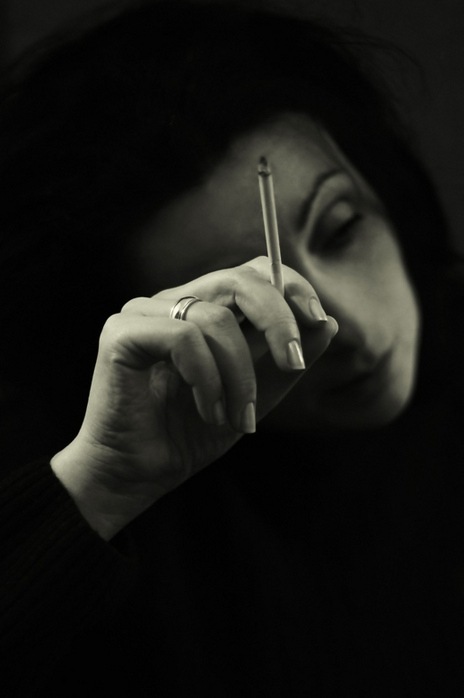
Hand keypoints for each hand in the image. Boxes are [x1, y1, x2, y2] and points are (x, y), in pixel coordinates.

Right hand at [51, 257, 337, 538]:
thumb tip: (329, 323)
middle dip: (278, 320)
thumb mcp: (254, 396)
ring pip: (215, 318)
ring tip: (237, 416)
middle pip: (238, 280)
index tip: (318, 320)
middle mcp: (173, 303)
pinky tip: (207, 411)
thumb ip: (284, 361)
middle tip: (296, 363)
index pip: (251, 273)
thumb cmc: (190, 434)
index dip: (289, 286)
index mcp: (202, 309)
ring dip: (240, 375)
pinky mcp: (121, 332)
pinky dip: (207, 380)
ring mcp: (143, 313)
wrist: (138, 475)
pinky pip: (184, 338)